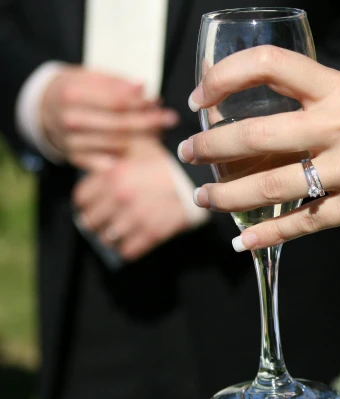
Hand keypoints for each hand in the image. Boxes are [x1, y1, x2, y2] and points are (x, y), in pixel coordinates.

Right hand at [41, 66, 177, 169]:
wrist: (44, 107)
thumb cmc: (76, 88)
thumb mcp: (90, 76)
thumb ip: (117, 82)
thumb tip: (142, 86)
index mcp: (72, 95)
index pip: (116, 102)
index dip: (141, 103)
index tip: (159, 101)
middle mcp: (70, 121)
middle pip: (120, 125)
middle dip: (150, 122)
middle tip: (170, 118)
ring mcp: (72, 142)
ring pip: (118, 144)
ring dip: (144, 139)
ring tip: (161, 131)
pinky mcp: (76, 158)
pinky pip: (108, 163)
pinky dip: (129, 157)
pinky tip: (145, 150)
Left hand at [73, 140, 190, 260]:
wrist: (199, 177)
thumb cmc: (167, 160)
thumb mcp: (138, 146)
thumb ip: (112, 154)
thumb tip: (94, 166)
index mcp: (113, 175)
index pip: (80, 199)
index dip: (87, 203)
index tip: (94, 204)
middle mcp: (120, 197)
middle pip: (89, 222)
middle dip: (96, 222)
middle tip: (105, 220)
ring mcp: (136, 217)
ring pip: (107, 239)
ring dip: (111, 237)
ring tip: (119, 232)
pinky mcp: (152, 233)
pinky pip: (128, 251)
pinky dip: (128, 249)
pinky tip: (133, 241)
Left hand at [178, 46, 339, 250]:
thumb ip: (316, 99)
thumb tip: (253, 107)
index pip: (271, 64)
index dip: (224, 76)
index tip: (200, 96)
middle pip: (257, 135)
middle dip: (210, 146)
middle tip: (188, 152)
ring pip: (271, 187)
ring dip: (226, 196)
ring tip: (205, 197)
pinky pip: (303, 224)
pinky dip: (266, 235)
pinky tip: (242, 240)